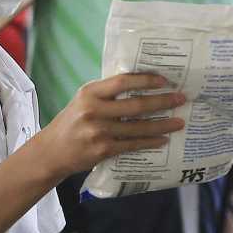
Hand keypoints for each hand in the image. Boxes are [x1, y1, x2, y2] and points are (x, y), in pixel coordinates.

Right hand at [31, 73, 186, 179]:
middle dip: (162, 102)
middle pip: (135, 105)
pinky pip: (132, 145)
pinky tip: (163, 140)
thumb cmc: (72, 123)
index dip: (145, 80)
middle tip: (181, 99)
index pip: (122, 82)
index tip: (164, 81)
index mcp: (90, 93)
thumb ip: (107, 94)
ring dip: (162, 125)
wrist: (52, 152)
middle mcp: (93, 110)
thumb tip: (141, 87)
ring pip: (138, 127)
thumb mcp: (84, 101)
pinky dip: (150, 142)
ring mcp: (98, 131)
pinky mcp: (102, 150)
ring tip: (179, 122)